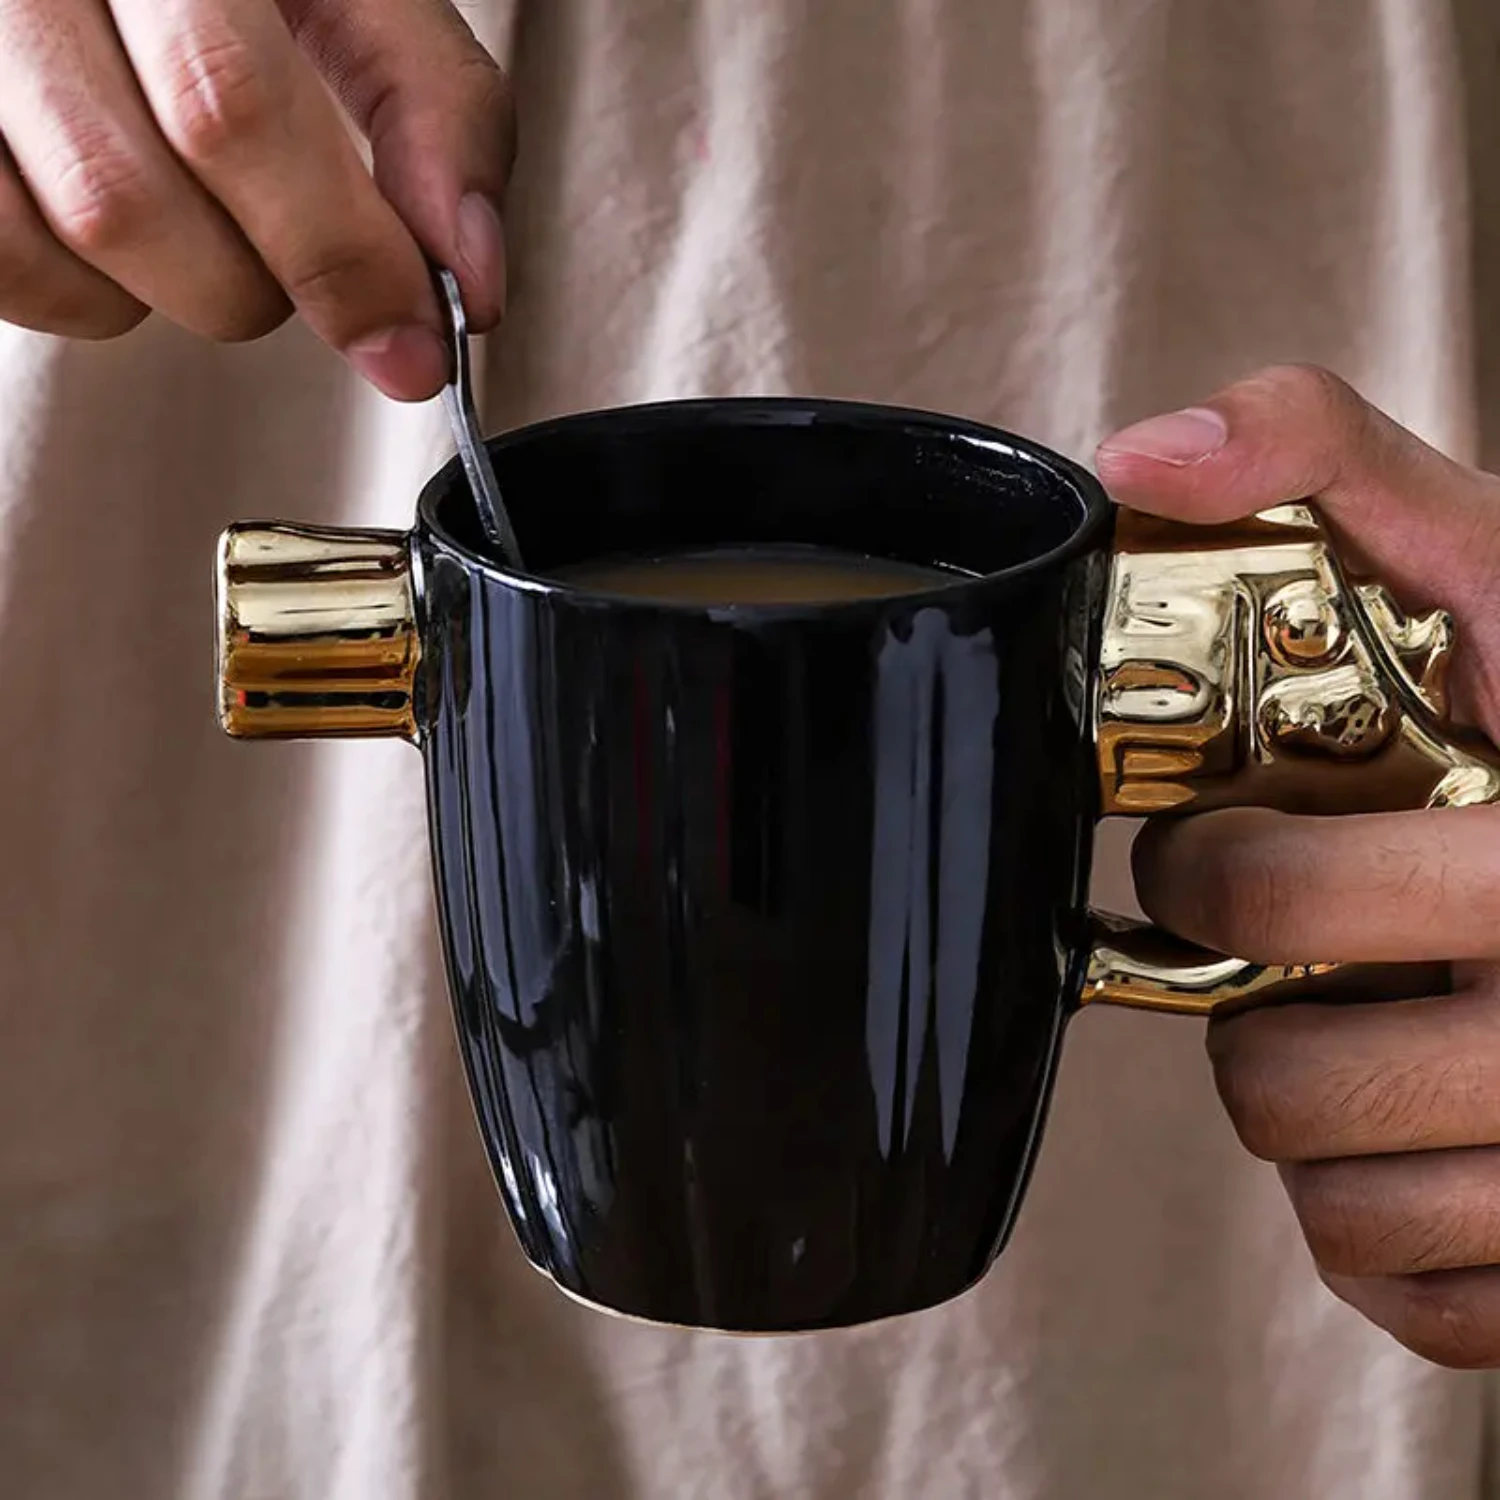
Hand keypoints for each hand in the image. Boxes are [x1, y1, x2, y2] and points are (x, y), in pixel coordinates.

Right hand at [0, 0, 512, 398]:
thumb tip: (470, 286)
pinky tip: (126, 238)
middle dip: (254, 283)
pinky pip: (6, 266)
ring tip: (209, 222)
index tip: (416, 345)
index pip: (229, 106)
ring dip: (175, 289)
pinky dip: (87, 293)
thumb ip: (432, 115)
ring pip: (65, 241)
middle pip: (129, 197)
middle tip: (298, 262)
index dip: (336, 252)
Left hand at [1096, 364, 1499, 1367]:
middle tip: (1284, 931)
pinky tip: (1428, 1129)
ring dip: (1317, 1107)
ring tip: (1375, 1018)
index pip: (1254, 895)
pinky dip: (1388, 1229)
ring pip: (1334, 1197)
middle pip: (1275, 1077)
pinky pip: (1409, 1299)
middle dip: (1250, 990)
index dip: (1201, 863)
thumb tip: (1145, 456)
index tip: (1219, 832)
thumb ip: (1333, 465)